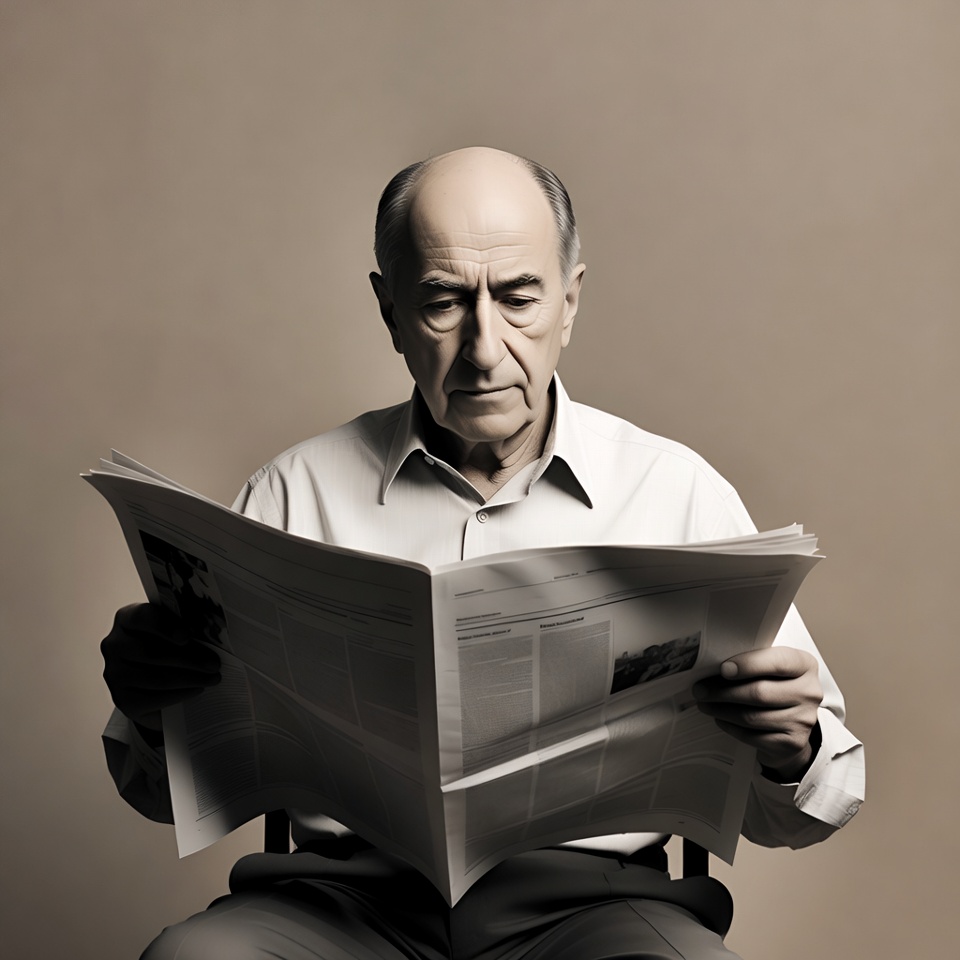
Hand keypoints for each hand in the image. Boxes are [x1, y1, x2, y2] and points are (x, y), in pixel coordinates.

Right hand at [101, 602, 220, 732]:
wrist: (154, 685)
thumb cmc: (170, 649)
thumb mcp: (176, 633)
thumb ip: (186, 628)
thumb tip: (212, 634)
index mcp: (127, 618)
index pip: (142, 617)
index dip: (164, 626)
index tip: (187, 636)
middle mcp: (114, 644)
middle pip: (152, 652)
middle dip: (189, 659)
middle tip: (214, 664)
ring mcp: (114, 673)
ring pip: (155, 677)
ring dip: (190, 678)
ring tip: (213, 678)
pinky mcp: (122, 699)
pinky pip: (153, 698)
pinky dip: (180, 694)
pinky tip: (197, 689)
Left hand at [693, 646, 821, 780]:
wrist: (791, 724)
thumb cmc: (773, 686)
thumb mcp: (769, 668)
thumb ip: (750, 662)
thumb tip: (709, 666)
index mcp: (804, 665)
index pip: (778, 662)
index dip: (748, 665)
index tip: (723, 669)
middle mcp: (809, 692)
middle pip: (759, 693)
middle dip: (722, 692)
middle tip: (699, 690)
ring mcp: (803, 720)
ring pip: (752, 716)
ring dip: (721, 710)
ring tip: (704, 704)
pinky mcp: (793, 743)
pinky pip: (752, 736)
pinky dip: (730, 727)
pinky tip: (720, 719)